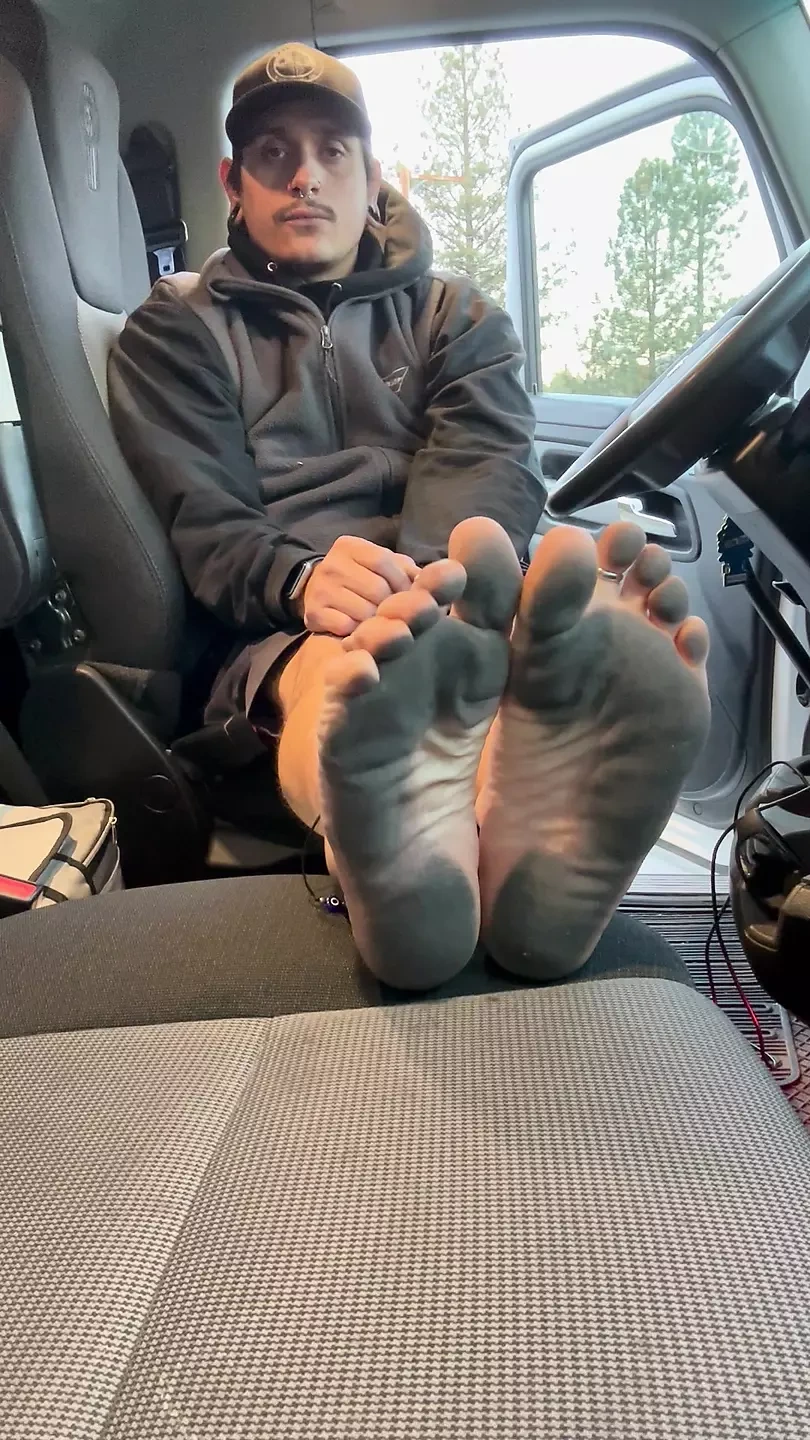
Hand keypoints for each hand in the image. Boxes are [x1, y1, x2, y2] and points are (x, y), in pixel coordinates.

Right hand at [298, 536, 418, 637]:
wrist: (318, 594)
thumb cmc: (359, 579)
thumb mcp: (380, 566)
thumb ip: (405, 569)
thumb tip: (431, 581)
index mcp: (349, 546)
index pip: (383, 560)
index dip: (402, 582)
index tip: (408, 597)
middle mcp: (331, 564)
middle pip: (376, 588)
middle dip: (390, 606)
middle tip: (394, 615)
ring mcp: (319, 588)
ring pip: (363, 611)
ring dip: (376, 622)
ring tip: (378, 624)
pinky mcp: (313, 612)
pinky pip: (346, 626)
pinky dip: (357, 632)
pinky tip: (358, 631)